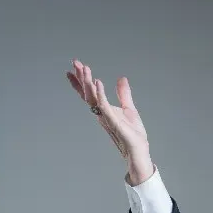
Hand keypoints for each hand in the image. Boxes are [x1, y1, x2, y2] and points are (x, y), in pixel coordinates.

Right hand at [66, 59, 153, 181]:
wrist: (138, 150)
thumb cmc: (133, 134)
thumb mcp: (129, 108)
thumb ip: (123, 94)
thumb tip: (121, 79)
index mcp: (103, 109)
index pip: (89, 93)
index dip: (80, 81)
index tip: (74, 67)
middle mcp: (101, 113)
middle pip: (87, 93)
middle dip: (81, 78)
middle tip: (75, 62)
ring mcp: (106, 117)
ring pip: (93, 97)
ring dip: (88, 82)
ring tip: (84, 68)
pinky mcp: (113, 121)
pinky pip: (104, 105)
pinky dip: (100, 93)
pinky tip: (98, 82)